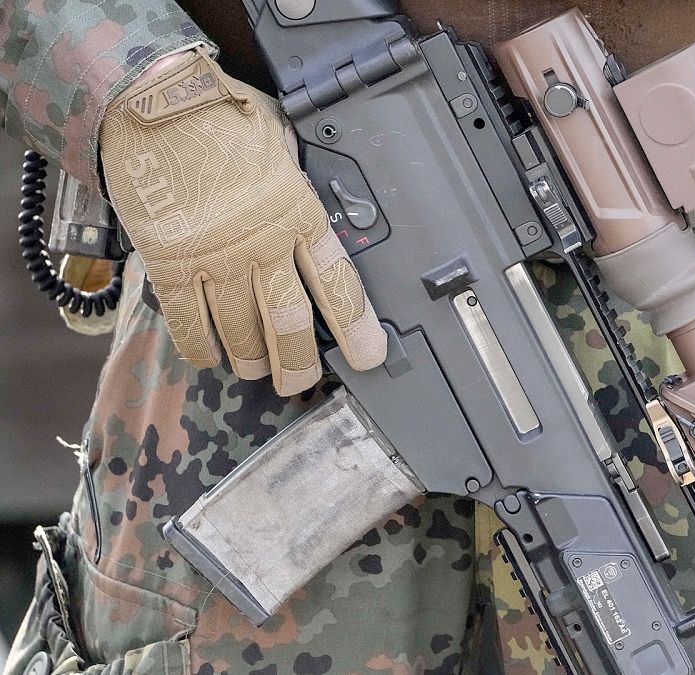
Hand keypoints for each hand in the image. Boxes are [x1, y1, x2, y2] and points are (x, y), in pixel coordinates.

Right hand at [100, 48, 384, 394]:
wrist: (151, 101)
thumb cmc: (220, 112)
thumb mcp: (281, 138)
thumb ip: (296, 179)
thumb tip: (305, 201)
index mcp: (298, 213)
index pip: (337, 283)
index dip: (357, 326)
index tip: (369, 355)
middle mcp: (262, 244)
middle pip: (290, 321)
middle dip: (298, 361)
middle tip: (299, 382)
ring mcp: (214, 258)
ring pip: (240, 330)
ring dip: (250, 358)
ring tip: (255, 370)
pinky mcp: (169, 263)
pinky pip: (187, 322)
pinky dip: (199, 345)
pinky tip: (209, 356)